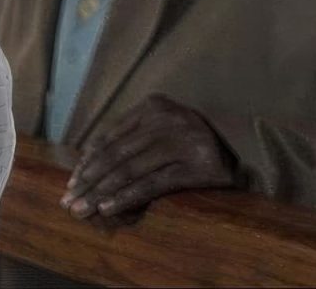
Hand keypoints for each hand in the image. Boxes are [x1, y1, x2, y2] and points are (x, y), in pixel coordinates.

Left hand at [62, 95, 237, 221]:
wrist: (246, 151)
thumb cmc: (192, 144)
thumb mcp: (160, 131)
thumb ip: (130, 141)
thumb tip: (85, 168)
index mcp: (152, 106)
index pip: (109, 138)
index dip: (87, 163)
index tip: (71, 183)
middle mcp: (166, 119)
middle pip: (115, 155)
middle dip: (89, 181)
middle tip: (69, 202)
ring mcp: (182, 141)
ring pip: (130, 170)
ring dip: (101, 193)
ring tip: (83, 209)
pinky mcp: (197, 167)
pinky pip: (153, 184)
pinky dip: (127, 197)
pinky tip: (109, 209)